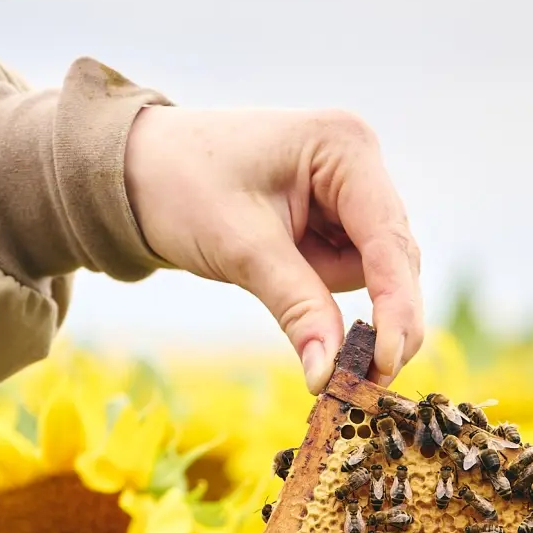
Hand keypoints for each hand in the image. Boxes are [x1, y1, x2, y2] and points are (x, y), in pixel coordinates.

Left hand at [124, 104, 422, 391]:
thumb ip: (297, 308)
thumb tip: (329, 375)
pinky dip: (329, 304)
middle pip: (395, 260)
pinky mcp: (332, 221)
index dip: (395, 307)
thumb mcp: (242, 249)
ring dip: (349, 310)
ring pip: (375, 274)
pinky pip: (347, 275)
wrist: (138, 170)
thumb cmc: (182, 186)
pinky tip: (306, 315)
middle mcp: (358, 165)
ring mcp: (348, 194)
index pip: (389, 240)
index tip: (386, 365)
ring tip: (311, 335)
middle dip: (385, 320)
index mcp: (345, 147)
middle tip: (366, 384)